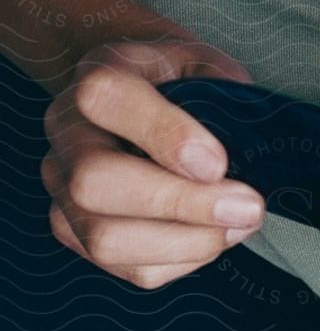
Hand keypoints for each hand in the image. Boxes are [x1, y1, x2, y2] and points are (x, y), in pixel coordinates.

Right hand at [40, 34, 265, 288]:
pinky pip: (126, 267)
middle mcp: (66, 135)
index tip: (219, 163)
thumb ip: (217, 94)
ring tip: (239, 226)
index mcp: (95, 79)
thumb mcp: (201, 63)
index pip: (107, 99)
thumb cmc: (179, 80)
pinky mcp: (75, 231)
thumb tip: (227, 163)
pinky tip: (213, 238)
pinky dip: (180, 261)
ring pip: (104, 238)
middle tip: (247, 208)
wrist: (140, 91)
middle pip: (94, 183)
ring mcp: (62, 188)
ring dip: (185, 243)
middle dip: (180, 204)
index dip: (165, 136)